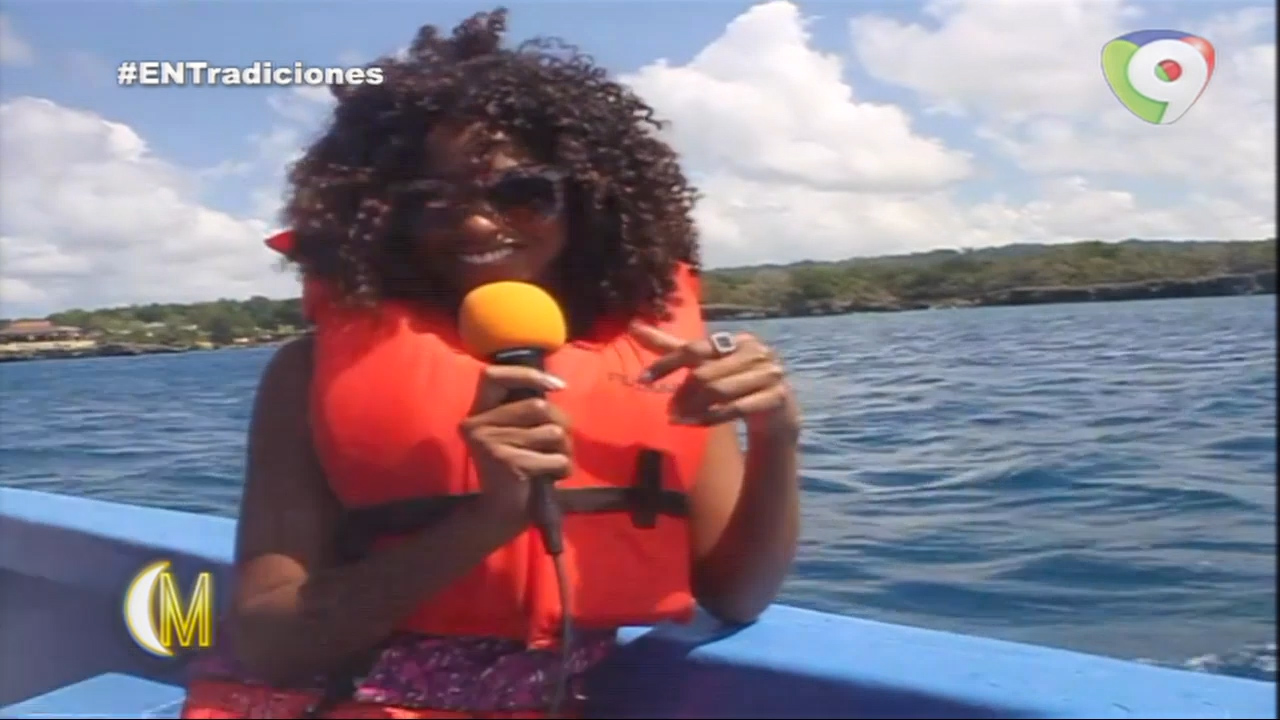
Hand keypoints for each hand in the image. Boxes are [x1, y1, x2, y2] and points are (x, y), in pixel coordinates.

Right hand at [458, 365, 572, 522]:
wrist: (498, 514)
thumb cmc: (515, 469)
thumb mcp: (513, 433)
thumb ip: (526, 409)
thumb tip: (557, 386)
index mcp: (477, 412)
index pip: (492, 375)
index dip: (527, 374)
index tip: (557, 386)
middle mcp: (477, 424)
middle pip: (538, 406)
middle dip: (561, 424)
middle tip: (560, 444)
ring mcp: (490, 443)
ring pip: (551, 432)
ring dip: (564, 449)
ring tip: (553, 462)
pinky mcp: (508, 463)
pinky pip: (556, 458)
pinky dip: (563, 468)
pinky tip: (553, 477)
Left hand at [631, 323, 799, 439]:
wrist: (776, 410)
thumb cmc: (734, 381)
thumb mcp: (705, 365)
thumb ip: (672, 348)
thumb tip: (633, 326)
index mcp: (736, 339)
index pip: (694, 349)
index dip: (667, 363)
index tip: (643, 379)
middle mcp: (755, 352)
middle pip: (706, 373)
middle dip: (682, 393)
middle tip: (669, 410)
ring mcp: (769, 374)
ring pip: (720, 392)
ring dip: (693, 409)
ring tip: (676, 419)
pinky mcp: (776, 397)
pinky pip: (735, 409)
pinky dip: (710, 418)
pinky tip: (692, 424)